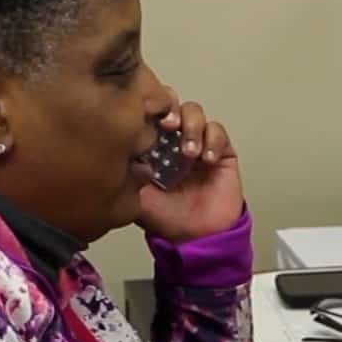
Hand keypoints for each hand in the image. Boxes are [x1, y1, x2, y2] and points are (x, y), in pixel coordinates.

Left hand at [136, 90, 243, 242]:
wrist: (196, 238)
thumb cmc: (166, 219)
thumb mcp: (135, 195)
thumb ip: (127, 171)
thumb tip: (120, 144)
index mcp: (150, 144)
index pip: (148, 112)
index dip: (147, 106)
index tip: (143, 114)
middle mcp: (172, 139)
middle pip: (171, 103)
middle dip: (169, 107)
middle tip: (167, 124)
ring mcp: (197, 143)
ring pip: (195, 112)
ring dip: (191, 126)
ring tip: (188, 153)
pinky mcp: (221, 152)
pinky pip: (218, 132)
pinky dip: (213, 139)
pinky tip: (207, 159)